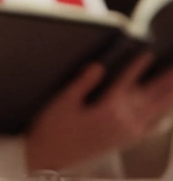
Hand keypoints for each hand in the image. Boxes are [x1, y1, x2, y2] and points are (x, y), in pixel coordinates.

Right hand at [26, 52, 172, 171]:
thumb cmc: (53, 130)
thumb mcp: (62, 102)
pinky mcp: (123, 142)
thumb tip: (98, 67)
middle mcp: (121, 121)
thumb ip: (82, 83)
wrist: (50, 157)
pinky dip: (159, 120)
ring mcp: (125, 133)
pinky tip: (163, 116)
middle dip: (163, 82)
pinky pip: (149, 129)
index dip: (138, 66)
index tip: (148, 55)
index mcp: (106, 109)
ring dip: (167, 99)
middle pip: (148, 97)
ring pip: (154, 112)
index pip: (126, 82)